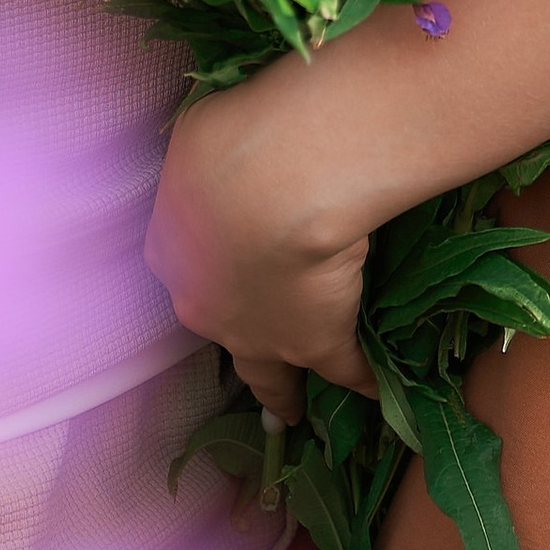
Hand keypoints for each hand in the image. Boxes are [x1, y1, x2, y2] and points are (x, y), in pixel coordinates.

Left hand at [144, 89, 376, 425]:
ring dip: (281, 389)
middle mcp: (209, 308)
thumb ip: (206, 161)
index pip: (189, 267)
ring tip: (292, 409)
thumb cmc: (226, 145)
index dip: (209, 264)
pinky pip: (342, 369)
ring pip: (268, 372)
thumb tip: (220, 149)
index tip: (225, 258)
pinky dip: (359, 380)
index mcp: (175, 253)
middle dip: (235, 337)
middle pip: (222, 329)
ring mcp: (262, 334)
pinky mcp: (318, 341)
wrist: (275, 184)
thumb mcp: (200, 139)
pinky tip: (374, 392)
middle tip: (245, 357)